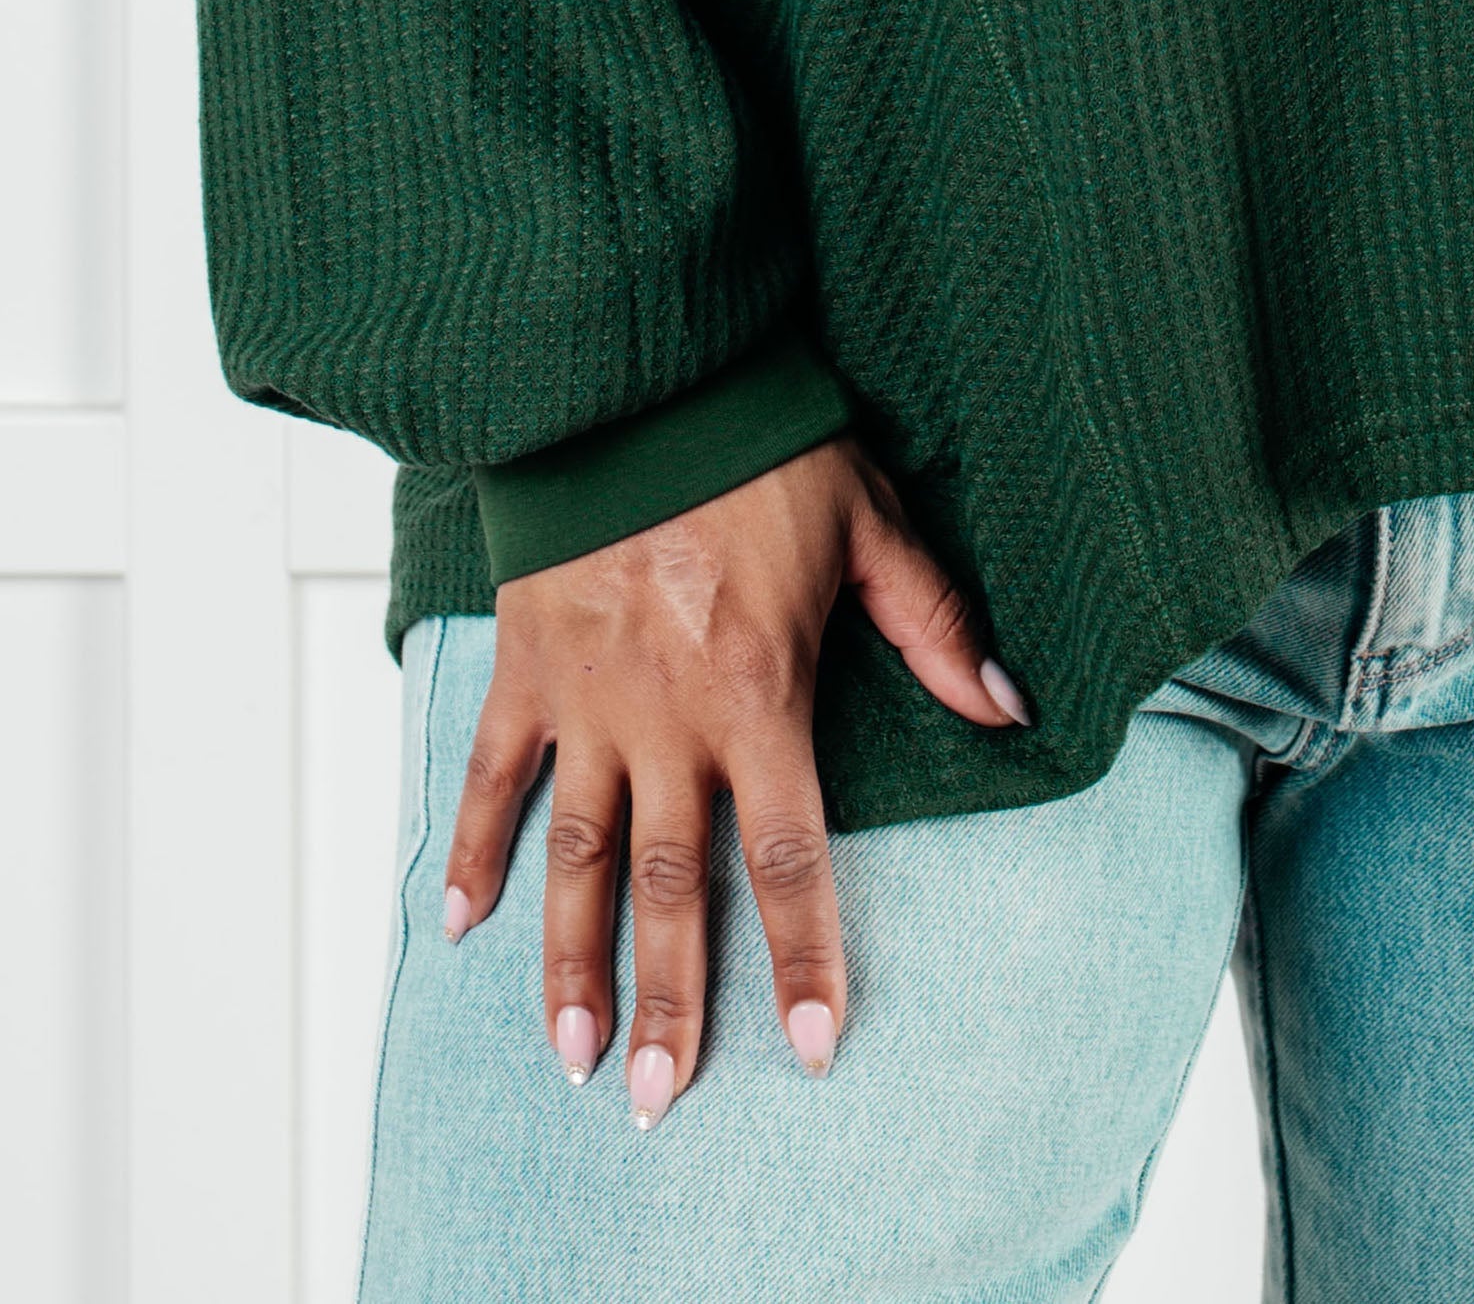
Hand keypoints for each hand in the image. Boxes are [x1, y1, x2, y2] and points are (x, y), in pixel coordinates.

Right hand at [440, 430, 1027, 1119]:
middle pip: (668, 885)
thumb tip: (1010, 707)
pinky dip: (475, 848)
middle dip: (671, 1000)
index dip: (804, 954)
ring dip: (570, 961)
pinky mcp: (528, 665)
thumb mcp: (870, 522)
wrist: (636, 374)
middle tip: (660, 1100)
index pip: (787, 851)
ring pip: (575, 856)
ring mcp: (587, 697)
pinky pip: (494, 773)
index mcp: (757, 691)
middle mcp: (666, 715)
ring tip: (572, 1055)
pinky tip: (463, 926)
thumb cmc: (762, 441)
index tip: (814, 1046)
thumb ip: (934, 626)